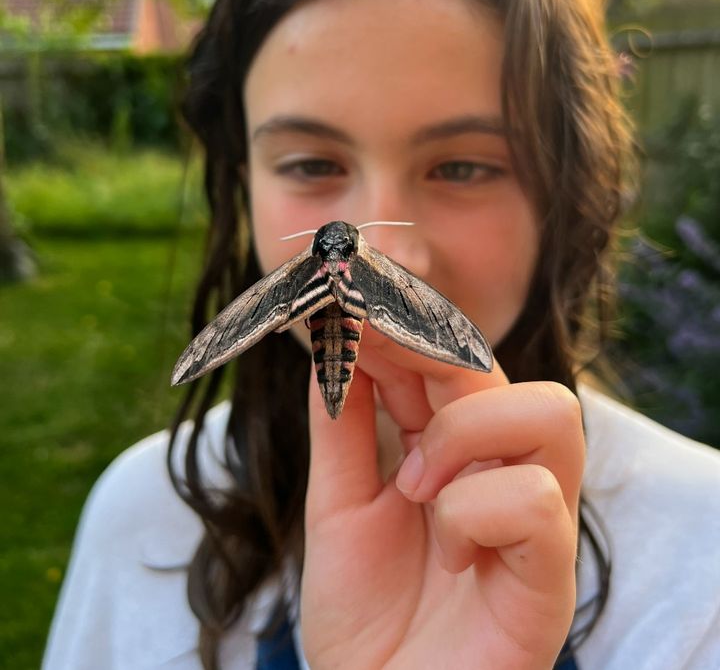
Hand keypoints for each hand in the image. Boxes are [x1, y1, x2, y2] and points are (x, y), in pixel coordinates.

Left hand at [300, 338, 583, 669]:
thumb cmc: (365, 616)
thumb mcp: (338, 504)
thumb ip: (342, 425)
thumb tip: (332, 339)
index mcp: (461, 454)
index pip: (453, 361)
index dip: (403, 324)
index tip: (349, 300)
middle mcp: (507, 474)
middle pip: (501, 370)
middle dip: (427, 348)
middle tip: (364, 344)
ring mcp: (537, 523)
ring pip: (552, 412)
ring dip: (464, 434)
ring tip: (413, 486)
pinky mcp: (551, 580)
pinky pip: (536, 500)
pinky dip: (474, 511)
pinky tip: (449, 550)